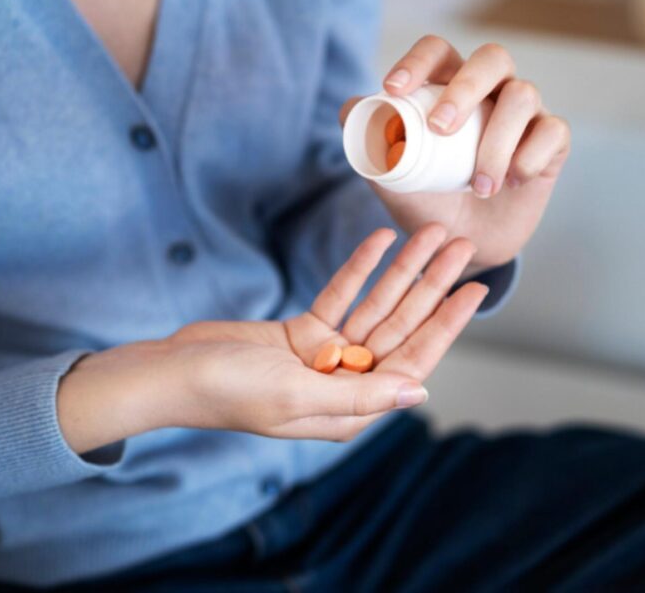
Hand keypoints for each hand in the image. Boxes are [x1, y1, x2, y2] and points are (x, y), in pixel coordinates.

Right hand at [57, 225, 486, 451]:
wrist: (171, 373)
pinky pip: (340, 295)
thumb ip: (358, 396)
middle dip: (431, 287)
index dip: (445, 324)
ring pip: (375, 307)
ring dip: (402, 271)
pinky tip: (380, 240)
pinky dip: (359, 268)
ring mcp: (323, 358)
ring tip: (428, 234)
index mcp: (349, 410)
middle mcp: (343, 384)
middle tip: (460, 246)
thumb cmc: (226, 392)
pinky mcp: (301, 334)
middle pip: (399, 328)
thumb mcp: (295, 396)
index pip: (412, 362)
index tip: (474, 290)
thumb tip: (419, 392)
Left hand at [340, 36, 570, 270]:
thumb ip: (369, 144)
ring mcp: (525, 114)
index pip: (438, 52)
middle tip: (440, 128)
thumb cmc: (427, 203)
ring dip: (496, 141)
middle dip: (464, 88)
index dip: (418, 62)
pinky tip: (511, 182)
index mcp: (447, 86)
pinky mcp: (552, 142)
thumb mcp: (392, 179)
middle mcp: (490, 90)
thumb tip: (350, 110)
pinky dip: (530, 157)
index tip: (394, 90)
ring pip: (522, 96)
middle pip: (491, 59)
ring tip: (478, 187)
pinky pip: (553, 132)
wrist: (463, 246)